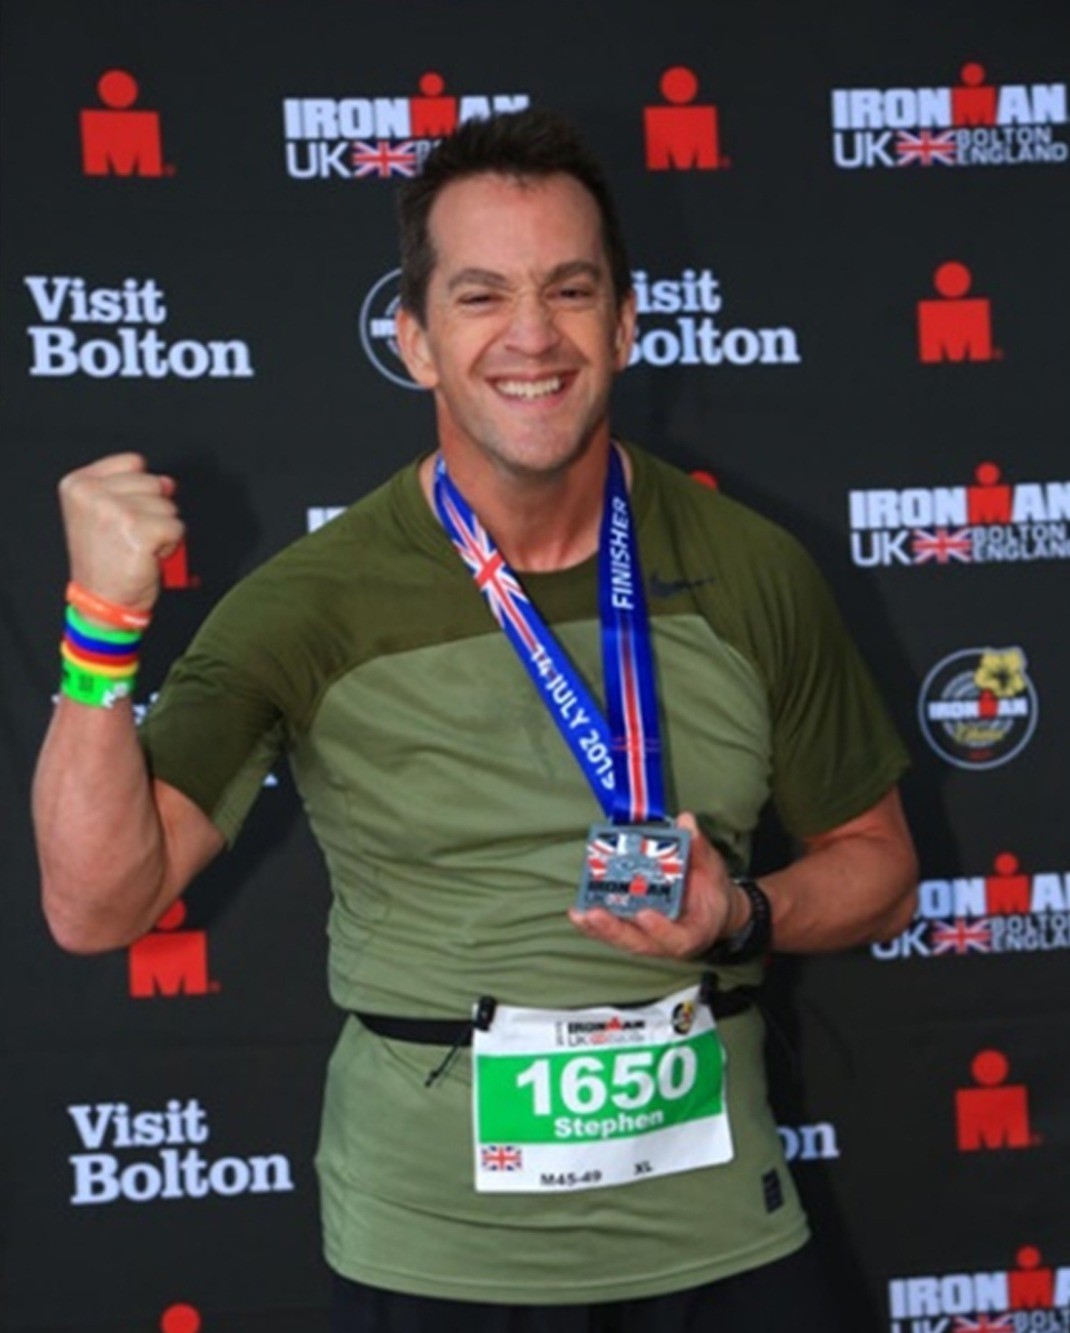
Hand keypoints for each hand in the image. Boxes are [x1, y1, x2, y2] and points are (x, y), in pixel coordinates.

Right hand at [58, 453, 184, 612]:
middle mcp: (92, 494)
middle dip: (152, 511)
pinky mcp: (139, 530)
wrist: (102, 601)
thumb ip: (132, 488)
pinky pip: (177, 527)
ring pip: (167, 506)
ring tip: (138, 547)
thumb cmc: (105, 561)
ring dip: (161, 529)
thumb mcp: (103, 513)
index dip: (139, 490)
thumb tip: (168, 482)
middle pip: (153, 482)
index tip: (124, 516)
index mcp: (78, 484)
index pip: (133, 462)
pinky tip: (148, 556)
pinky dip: (171, 545)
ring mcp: (115, 511)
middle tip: (130, 536)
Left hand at [568, 812, 747, 958]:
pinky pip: (615, 932)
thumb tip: (686, 821)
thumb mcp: (713, 869)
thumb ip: (699, 848)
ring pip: (623, 940)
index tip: (645, 914)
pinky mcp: (636, 932)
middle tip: (596, 914)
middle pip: (640, 943)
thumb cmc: (712, 892)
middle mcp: (668, 942)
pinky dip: (595, 926)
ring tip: (580, 914)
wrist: (714, 910)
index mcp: (693, 932)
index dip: (659, 929)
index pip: (676, 938)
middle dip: (615, 929)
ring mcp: (650, 940)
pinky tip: (579, 914)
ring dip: (599, 929)